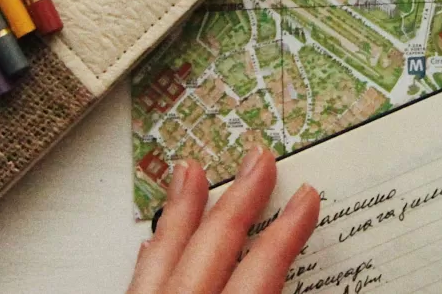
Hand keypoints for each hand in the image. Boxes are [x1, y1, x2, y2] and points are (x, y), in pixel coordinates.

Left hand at [128, 147, 319, 293]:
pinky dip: (151, 255)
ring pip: (163, 253)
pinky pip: (136, 281)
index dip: (287, 231)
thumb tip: (301, 285)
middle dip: (239, 198)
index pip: (262, 268)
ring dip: (181, 210)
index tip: (305, 198)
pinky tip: (153, 241)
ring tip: (189, 170)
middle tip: (258, 160)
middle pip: (213, 244)